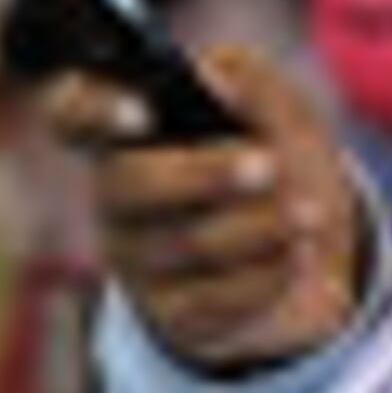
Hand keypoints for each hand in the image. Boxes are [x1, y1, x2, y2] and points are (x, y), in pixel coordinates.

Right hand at [55, 39, 366, 377]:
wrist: (319, 246)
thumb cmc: (280, 160)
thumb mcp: (278, 107)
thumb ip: (248, 83)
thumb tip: (210, 77)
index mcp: (131, 131)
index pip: (72, 112)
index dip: (91, 109)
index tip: (142, 113)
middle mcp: (119, 196)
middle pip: (131, 183)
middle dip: (207, 174)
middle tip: (269, 167)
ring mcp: (139, 259)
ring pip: (188, 242)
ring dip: (261, 225)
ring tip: (310, 213)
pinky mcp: (172, 315)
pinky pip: (215, 296)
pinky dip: (269, 272)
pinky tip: (299, 254)